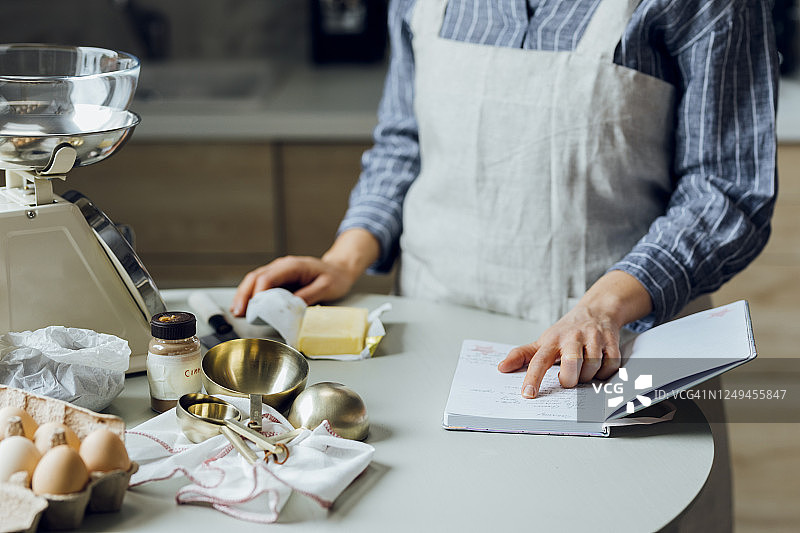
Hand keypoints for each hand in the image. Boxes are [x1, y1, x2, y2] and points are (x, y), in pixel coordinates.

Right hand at [231, 255, 357, 315]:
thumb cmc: (334, 277)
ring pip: (254, 280)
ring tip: (237, 311)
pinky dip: (251, 294)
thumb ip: (308, 296)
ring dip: (244, 294)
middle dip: (245, 294)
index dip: (258, 292)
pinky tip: (246, 305)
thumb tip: (291, 307)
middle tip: (238, 311)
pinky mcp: (279, 278)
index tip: (254, 307)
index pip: (268, 277)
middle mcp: (282, 266)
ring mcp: (279, 271)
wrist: (339, 270)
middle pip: (256, 277)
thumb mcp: (326, 287)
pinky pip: (260, 284)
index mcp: (292, 266)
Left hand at [497, 270, 651, 397]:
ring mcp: (593, 338)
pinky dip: (603, 373)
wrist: (596, 310)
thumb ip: (522, 355)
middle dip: (569, 379)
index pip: (539, 360)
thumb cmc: (566, 331)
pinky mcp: (612, 343)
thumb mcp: (543, 341)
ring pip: (591, 368)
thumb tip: (501, 368)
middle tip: (568, 378)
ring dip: (587, 377)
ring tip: (583, 370)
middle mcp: (573, 337)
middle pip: (571, 364)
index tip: (528, 394)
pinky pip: (609, 367)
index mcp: (552, 339)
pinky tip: (597, 367)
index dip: (533, 378)